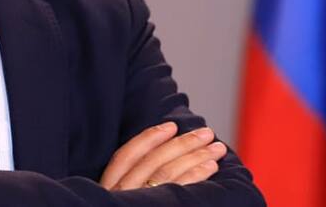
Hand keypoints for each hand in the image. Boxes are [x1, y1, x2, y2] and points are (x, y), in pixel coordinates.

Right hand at [99, 121, 227, 190]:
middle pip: (152, 162)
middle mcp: (119, 197)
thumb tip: (166, 161)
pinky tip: (210, 168)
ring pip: (166, 173)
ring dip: (194, 156)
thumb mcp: (125, 202)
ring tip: (216, 149)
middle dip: (182, 144)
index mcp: (108, 191)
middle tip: (207, 133)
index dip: (147, 138)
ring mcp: (136, 204)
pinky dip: (195, 175)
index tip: (171, 125)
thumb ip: (135, 186)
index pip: (124, 157)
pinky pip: (177, 190)